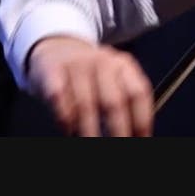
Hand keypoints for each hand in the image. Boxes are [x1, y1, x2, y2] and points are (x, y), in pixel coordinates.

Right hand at [25, 35, 153, 136]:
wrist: (57, 47)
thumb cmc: (90, 74)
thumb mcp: (113, 79)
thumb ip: (125, 103)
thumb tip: (137, 134)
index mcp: (123, 64)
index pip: (138, 93)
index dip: (142, 121)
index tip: (141, 140)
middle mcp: (102, 62)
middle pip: (114, 102)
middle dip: (118, 132)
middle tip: (118, 148)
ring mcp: (76, 65)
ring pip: (85, 106)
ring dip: (89, 132)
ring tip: (90, 142)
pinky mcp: (52, 71)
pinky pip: (59, 101)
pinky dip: (65, 121)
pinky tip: (68, 130)